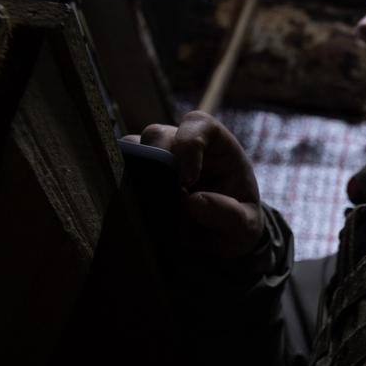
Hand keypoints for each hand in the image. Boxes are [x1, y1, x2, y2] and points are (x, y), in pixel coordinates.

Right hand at [126, 111, 263, 258]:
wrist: (220, 241)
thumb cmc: (237, 224)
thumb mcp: (246, 225)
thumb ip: (230, 215)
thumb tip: (193, 202)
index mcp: (218, 147)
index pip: (200, 124)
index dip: (189, 142)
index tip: (188, 178)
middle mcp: (184, 145)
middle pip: (158, 134)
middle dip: (157, 160)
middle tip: (162, 192)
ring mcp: (158, 159)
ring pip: (132, 149)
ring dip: (136, 173)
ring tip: (147, 203)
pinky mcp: (138, 175)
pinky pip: (119, 170)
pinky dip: (122, 185)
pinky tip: (133, 206)